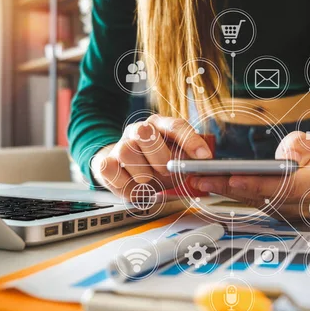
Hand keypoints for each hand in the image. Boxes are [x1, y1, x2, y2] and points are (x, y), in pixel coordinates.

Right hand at [91, 115, 212, 198]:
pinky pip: (110, 169)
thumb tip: (204, 164)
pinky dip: (124, 183)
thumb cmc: (153, 164)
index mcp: (158, 125)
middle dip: (159, 159)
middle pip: (145, 133)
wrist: (124, 168)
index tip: (204, 157)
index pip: (175, 125)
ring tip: (148, 181)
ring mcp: (119, 145)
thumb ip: (188, 159)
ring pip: (126, 151)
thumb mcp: (174, 159)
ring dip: (142, 174)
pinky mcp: (105, 161)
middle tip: (165, 173)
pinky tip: (133, 185)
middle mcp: (137, 130)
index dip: (191, 141)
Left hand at [188, 131, 309, 219]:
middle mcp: (296, 204)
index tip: (233, 179)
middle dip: (227, 188)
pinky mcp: (271, 211)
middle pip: (259, 196)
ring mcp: (282, 211)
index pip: (283, 187)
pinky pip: (247, 202)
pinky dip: (227, 193)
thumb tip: (285, 154)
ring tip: (197, 179)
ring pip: (249, 201)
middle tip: (201, 178)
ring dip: (221, 191)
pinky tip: (208, 184)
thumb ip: (302, 146)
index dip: (257, 184)